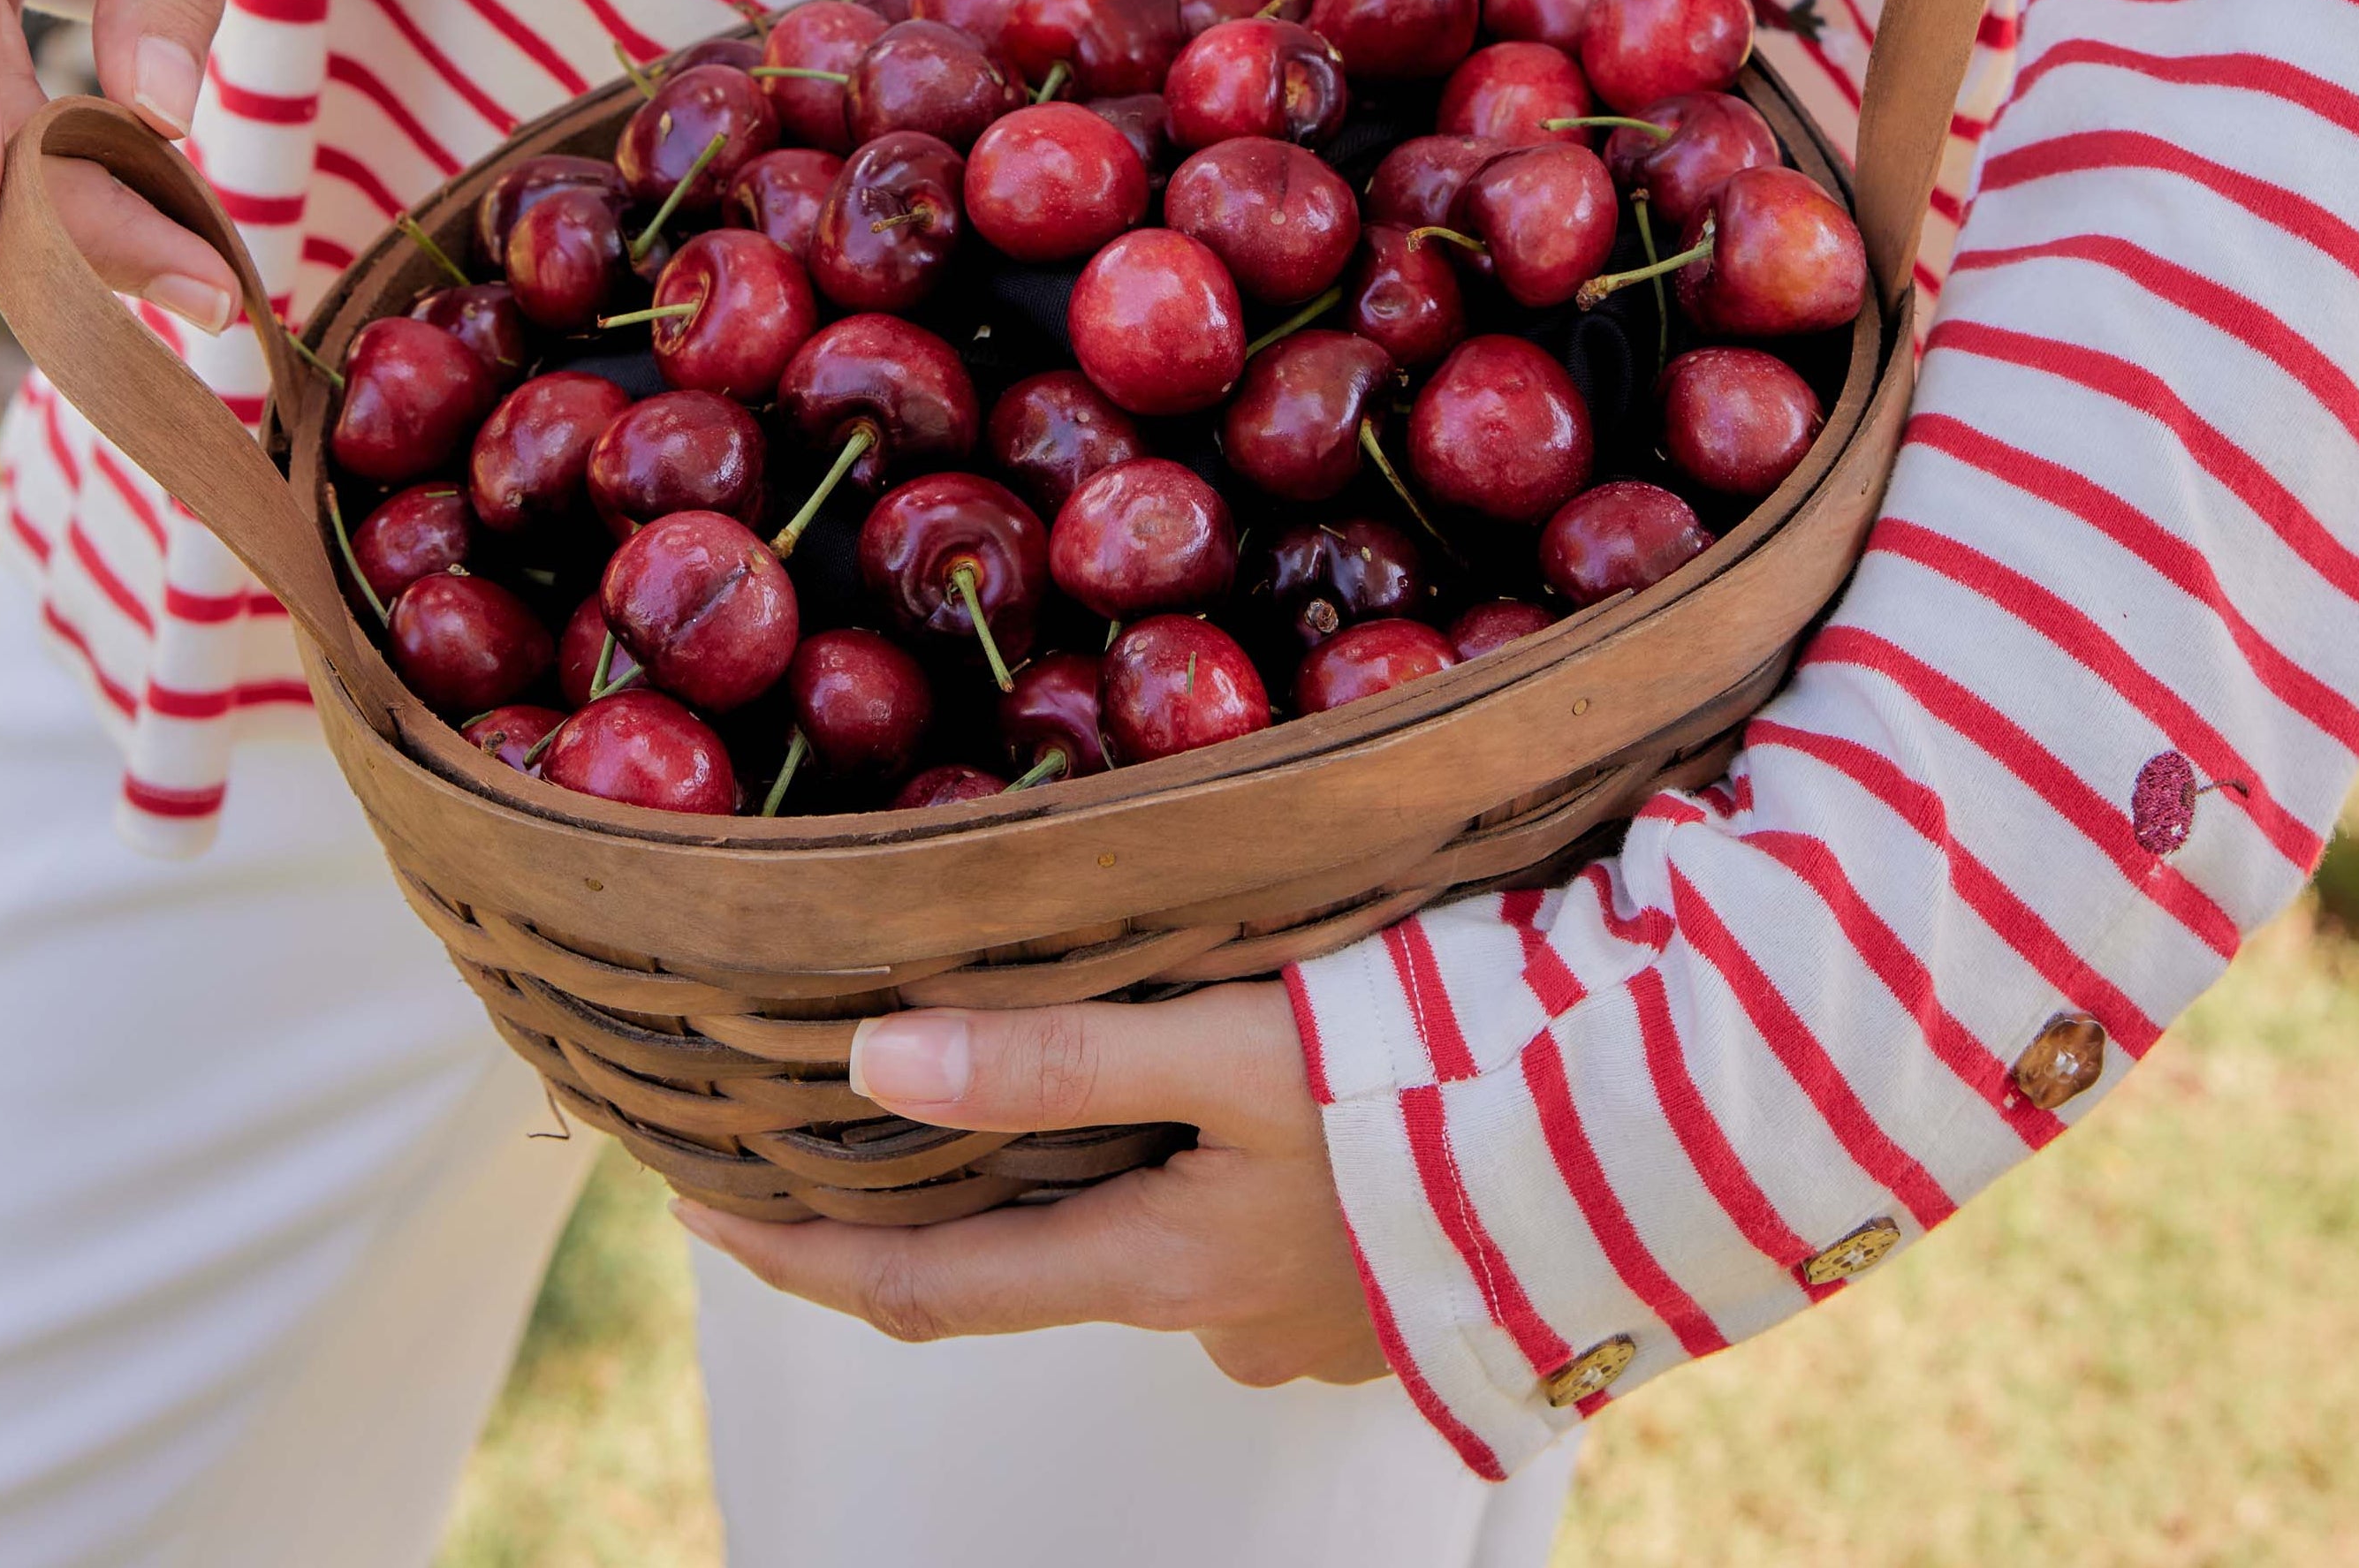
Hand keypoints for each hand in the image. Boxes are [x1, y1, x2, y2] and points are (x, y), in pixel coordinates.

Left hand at [676, 985, 1386, 1388]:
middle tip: (881, 1089)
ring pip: (1166, 1234)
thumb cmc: (1446, 1078)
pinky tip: (1266, 1083)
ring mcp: (1317, 1318)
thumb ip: (1058, 1058)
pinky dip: (1222, 1164)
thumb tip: (867, 1062)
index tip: (693, 1204)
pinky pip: (1266, 1224)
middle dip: (956, 1192)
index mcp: (1165, 1271)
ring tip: (1103, 1037)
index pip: (930, 1287)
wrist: (1666, 1135)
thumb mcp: (1235, 1044)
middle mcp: (1224, 1320)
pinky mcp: (1400, 1278)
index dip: (802, 1253)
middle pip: (1044, 1262)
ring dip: (1113, 1164)